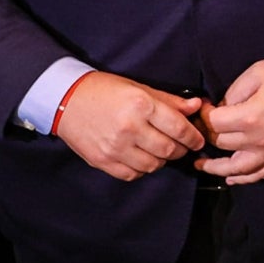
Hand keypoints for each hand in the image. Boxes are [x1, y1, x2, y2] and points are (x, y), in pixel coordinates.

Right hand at [53, 69, 207, 181]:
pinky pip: (133, 174)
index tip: (198, 140)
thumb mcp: (139, 88)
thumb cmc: (104, 90)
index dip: (193, 137)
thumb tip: (196, 106)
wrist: (66, 99)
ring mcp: (115, 147)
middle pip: (169, 149)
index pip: (179, 128)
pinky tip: (141, 157)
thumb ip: (169, 101)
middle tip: (181, 145)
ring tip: (159, 149)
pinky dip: (142, 169)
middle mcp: (129, 128)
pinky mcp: (103, 161)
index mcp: (141, 105)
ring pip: (153, 165)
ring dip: (162, 160)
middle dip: (180, 149)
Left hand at [196, 55, 263, 184]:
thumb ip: (234, 92)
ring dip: (215, 167)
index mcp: (251, 117)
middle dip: (208, 134)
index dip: (204, 114)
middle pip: (221, 143)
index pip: (214, 123)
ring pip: (235, 168)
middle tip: (204, 126)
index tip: (205, 106)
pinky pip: (259, 175)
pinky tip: (231, 178)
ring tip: (202, 164)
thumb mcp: (258, 72)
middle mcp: (259, 140)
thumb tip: (222, 108)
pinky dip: (242, 179)